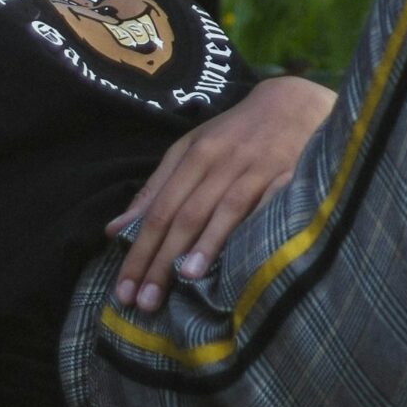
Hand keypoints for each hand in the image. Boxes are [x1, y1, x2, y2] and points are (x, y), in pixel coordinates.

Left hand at [105, 75, 336, 312]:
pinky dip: (252, 230)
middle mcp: (221, 161)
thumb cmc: (234, 134)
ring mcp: (255, 169)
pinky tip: (242, 258)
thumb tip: (113, 231)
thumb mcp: (189, 150)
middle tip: (144, 303)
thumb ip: (155, 189)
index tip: (123, 290)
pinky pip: (267, 207)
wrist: (292, 103)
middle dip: (162, 260)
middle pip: (185, 215)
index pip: (159, 210)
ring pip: (223, 210)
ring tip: (184, 281)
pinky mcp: (289, 176)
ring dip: (203, 245)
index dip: (139, 251)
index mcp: (194, 155)